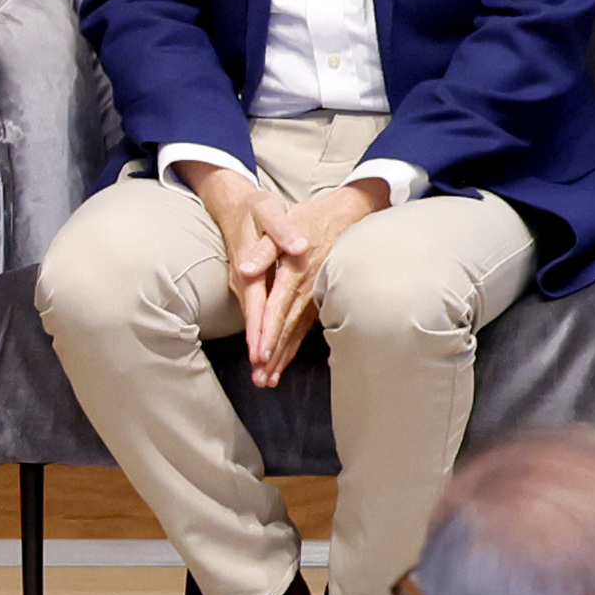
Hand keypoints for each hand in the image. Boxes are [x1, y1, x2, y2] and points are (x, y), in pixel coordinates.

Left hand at [245, 178, 375, 379]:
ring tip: (269, 381)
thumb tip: (246, 269)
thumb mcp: (280, 223)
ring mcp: (315, 296)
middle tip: (261, 381)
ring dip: (283, 357)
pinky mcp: (320, 298)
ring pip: (296, 332)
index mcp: (293, 273)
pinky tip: (285, 362)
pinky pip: (305, 328)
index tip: (260, 355)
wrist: (349, 213)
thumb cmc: (309, 218)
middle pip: (286, 328)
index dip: (269, 333)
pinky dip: (294, 346)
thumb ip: (263, 249)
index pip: (277, 309)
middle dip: (273, 356)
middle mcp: (305, 289)